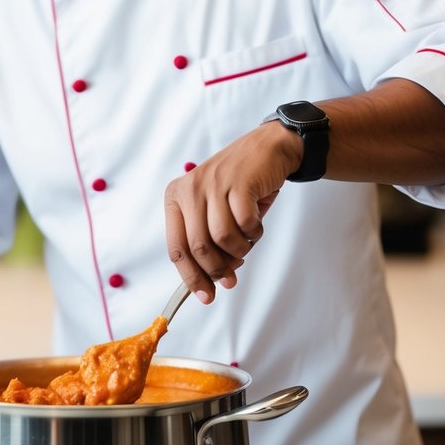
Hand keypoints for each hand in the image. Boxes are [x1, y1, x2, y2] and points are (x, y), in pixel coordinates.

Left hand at [163, 123, 299, 301]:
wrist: (268, 148)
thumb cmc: (240, 185)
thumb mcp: (214, 209)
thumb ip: (208, 242)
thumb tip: (212, 282)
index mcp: (176, 198)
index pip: (177, 248)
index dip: (191, 277)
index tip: (205, 296)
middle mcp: (189, 189)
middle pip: (198, 248)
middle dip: (217, 270)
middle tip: (231, 278)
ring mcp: (213, 184)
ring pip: (222, 238)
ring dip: (239, 249)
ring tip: (246, 242)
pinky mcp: (238, 183)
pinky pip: (244, 224)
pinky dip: (254, 232)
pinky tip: (256, 225)